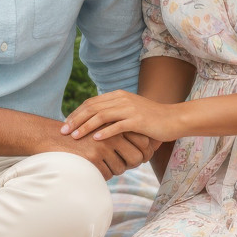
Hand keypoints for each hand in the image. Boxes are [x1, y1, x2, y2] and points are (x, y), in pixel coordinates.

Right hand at [52, 127, 156, 179]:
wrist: (52, 137)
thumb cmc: (80, 135)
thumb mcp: (101, 128)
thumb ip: (120, 134)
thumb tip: (142, 153)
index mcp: (117, 124)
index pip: (144, 143)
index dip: (144, 153)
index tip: (141, 158)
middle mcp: (113, 134)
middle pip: (136, 158)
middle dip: (131, 165)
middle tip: (124, 165)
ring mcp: (103, 146)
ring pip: (121, 168)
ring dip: (114, 170)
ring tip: (103, 163)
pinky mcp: (92, 158)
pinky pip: (106, 174)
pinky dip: (101, 174)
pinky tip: (93, 167)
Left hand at [61, 91, 182, 143]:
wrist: (174, 119)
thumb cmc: (151, 119)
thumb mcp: (130, 112)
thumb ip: (114, 114)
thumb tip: (95, 123)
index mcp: (118, 96)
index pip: (91, 103)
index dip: (76, 113)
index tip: (65, 124)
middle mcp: (122, 99)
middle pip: (92, 108)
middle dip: (75, 120)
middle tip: (63, 131)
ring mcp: (130, 109)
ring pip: (101, 116)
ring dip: (85, 126)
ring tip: (74, 137)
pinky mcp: (138, 120)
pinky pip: (117, 126)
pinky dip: (105, 132)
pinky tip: (95, 140)